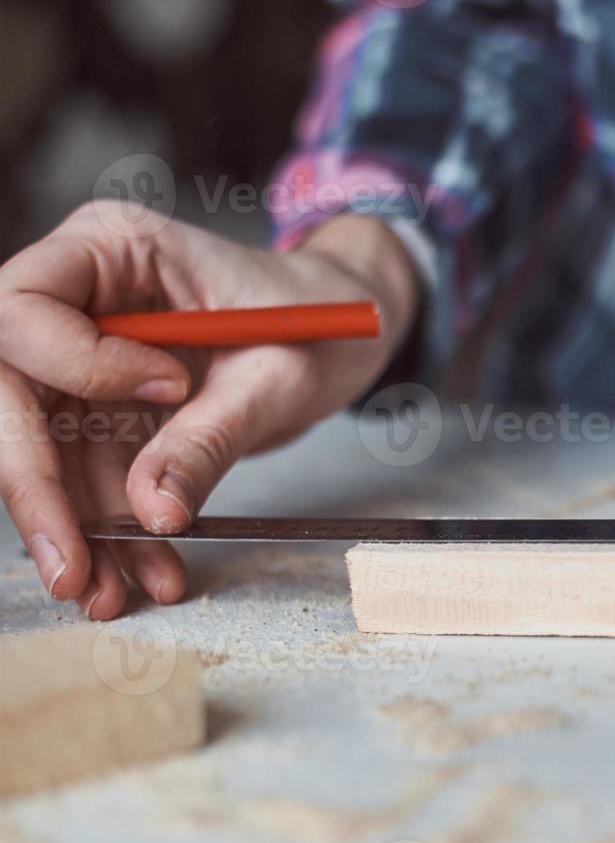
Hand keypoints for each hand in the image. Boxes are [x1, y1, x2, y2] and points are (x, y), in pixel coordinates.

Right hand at [0, 204, 418, 616]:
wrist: (353, 331)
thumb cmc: (322, 320)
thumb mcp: (279, 374)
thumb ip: (211, 436)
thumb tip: (150, 510)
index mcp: (110, 246)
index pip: (22, 309)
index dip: (77, 365)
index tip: (168, 393)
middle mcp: (79, 297)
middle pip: (9, 389)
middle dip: (35, 485)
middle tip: (71, 568)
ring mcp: (84, 356)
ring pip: (43, 447)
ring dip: (75, 528)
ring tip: (109, 595)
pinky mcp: (106, 408)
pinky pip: (90, 473)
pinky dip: (114, 528)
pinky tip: (146, 573)